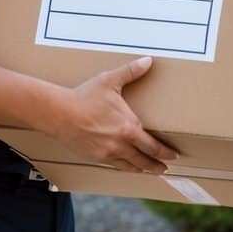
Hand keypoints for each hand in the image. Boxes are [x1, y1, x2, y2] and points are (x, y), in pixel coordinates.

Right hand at [53, 57, 178, 173]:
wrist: (60, 113)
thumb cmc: (85, 96)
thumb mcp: (110, 81)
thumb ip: (131, 72)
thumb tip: (148, 61)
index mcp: (128, 127)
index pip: (152, 145)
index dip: (164, 151)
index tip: (173, 154)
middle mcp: (121, 143)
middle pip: (144, 159)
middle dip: (156, 164)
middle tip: (165, 168)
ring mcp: (108, 152)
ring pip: (130, 165)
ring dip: (142, 168)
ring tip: (150, 170)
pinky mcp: (96, 156)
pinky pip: (115, 165)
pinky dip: (125, 167)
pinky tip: (128, 166)